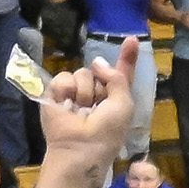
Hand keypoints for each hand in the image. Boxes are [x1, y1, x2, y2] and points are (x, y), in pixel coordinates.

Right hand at [40, 35, 145, 164]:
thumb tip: (96, 62)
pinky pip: (63, 78)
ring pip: (82, 73)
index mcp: (115, 99)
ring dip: (84, 91)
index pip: (121, 74)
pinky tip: (66, 105)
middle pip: (99, 70)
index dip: (127, 58)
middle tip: (97, 107)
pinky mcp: (56, 95)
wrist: (79, 147)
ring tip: (81, 110)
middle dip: (100, 85)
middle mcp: (96, 95)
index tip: (132, 39)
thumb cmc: (107, 131)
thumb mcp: (124, 104)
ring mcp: (75, 94)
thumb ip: (118, 78)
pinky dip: (65, 90)